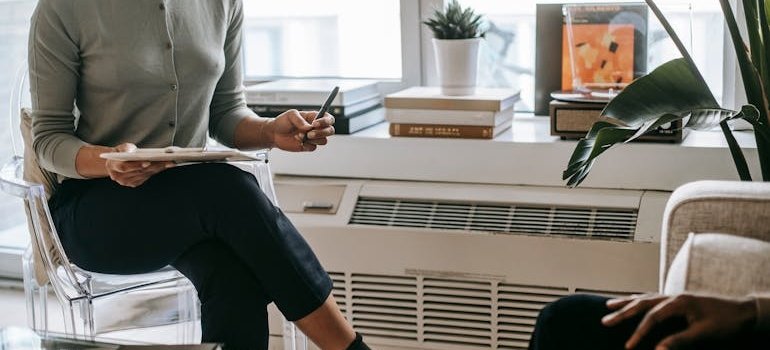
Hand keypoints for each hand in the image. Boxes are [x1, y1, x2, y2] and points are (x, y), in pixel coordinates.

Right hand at [104, 143, 174, 187]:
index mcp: (113, 166)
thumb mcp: (120, 147)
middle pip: (139, 171)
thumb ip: (125, 147)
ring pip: (145, 174)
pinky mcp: (134, 183)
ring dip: (158, 168)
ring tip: (169, 162)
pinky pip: (147, 177)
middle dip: (154, 165)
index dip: (136, 165)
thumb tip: (130, 150)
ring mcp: (126, 182)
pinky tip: (164, 166)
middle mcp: (119, 177)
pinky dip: (156, 171)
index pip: (125, 167)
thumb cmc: (120, 153)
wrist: (116, 162)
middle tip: (167, 161)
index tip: (148, 162)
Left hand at [268, 109, 334, 151]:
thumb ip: (300, 120)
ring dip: (313, 139)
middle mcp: (316, 128)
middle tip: (309, 133)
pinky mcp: (308, 146)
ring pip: (324, 141)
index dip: (326, 121)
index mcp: (314, 117)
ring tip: (300, 136)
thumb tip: (309, 127)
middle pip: (330, 131)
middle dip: (322, 132)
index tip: (315, 123)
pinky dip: (306, 145)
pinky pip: (313, 147)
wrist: (274, 133)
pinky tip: (298, 141)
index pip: (328, 119)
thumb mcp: (291, 115)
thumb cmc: (283, 122)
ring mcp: (313, 138)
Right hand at [602, 293, 756, 349]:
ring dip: (626, 302)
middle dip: (622, 312)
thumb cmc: (726, 322)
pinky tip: (633, 302)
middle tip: (604, 321)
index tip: (628, 346)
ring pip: (645, 297)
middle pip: (642, 303)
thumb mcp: (704, 334)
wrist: (744, 312)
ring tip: (608, 305)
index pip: (652, 317)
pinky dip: (639, 300)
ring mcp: (675, 296)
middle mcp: (674, 296)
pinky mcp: (678, 301)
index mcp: (679, 302)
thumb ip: (680, 340)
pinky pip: (652, 298)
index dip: (638, 332)